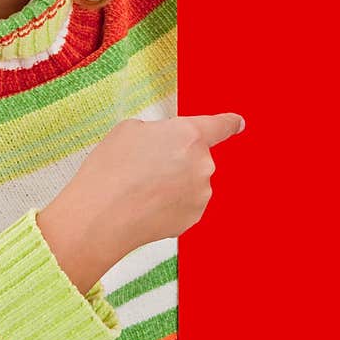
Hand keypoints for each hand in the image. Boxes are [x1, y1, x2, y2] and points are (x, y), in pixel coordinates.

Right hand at [37, 113, 244, 293]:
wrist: (101, 216)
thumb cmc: (111, 169)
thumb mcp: (130, 130)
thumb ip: (159, 130)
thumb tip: (166, 142)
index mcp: (190, 135)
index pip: (220, 125)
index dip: (230, 122)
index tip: (238, 123)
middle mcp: (203, 163)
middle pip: (196, 156)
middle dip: (177, 159)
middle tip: (145, 166)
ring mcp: (201, 193)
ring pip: (191, 181)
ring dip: (174, 182)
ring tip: (141, 188)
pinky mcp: (193, 217)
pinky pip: (185, 203)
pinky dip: (170, 204)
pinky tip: (147, 205)